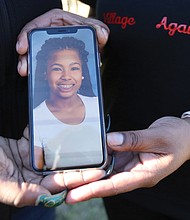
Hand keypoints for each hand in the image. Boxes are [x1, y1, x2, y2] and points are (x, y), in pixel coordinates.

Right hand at [0, 126, 104, 206]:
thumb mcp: (2, 185)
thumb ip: (24, 194)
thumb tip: (50, 198)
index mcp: (31, 187)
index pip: (62, 183)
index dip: (81, 178)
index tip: (99, 171)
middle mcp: (34, 174)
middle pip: (63, 169)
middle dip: (82, 164)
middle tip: (101, 156)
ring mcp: (31, 159)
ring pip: (56, 154)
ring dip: (71, 150)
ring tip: (88, 143)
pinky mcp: (26, 145)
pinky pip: (43, 141)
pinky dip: (54, 136)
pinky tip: (66, 130)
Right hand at [16, 9, 108, 75]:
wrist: (87, 45)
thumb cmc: (86, 33)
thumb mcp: (92, 29)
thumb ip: (98, 30)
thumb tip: (101, 35)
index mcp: (56, 22)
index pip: (36, 26)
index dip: (26, 36)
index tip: (22, 47)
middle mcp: (48, 33)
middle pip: (31, 42)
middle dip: (25, 55)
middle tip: (24, 67)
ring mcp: (47, 45)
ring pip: (32, 53)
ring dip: (27, 63)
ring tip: (26, 72)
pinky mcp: (48, 54)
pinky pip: (38, 61)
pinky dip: (35, 68)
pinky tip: (33, 75)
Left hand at [66, 116, 189, 202]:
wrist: (184, 134)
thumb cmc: (176, 137)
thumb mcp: (157, 137)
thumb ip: (133, 140)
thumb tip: (109, 141)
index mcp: (145, 174)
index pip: (115, 186)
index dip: (94, 191)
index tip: (74, 196)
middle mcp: (135, 172)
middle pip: (107, 181)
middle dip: (86, 185)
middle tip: (64, 190)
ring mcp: (131, 164)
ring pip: (107, 171)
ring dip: (90, 173)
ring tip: (70, 176)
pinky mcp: (129, 155)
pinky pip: (112, 158)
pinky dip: (99, 159)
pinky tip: (87, 158)